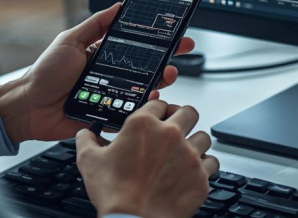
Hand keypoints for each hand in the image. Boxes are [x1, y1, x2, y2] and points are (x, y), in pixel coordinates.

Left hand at [0, 3, 195, 144]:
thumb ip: (95, 24)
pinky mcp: (108, 115)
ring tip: (165, 76)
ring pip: (143, 90)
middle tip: (178, 55)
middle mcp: (111, 75)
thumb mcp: (70, 40)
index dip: (157, 40)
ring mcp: (112, 95)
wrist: (28, 107)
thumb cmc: (45, 73)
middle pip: (146, 68)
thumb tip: (117, 6)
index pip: (136, 46)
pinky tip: (150, 99)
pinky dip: (143, 107)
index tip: (175, 34)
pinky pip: (131, 112)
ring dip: (159, 83)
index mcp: (103, 55)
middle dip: (166, 61)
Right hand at [76, 101, 218, 217]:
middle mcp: (170, 134)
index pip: (159, 103)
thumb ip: (87, 141)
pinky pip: (212, 163)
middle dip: (183, 118)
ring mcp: (189, 155)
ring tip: (185, 151)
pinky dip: (204, 166)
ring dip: (195, 142)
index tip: (156, 117)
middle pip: (189, 111)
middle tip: (176, 128)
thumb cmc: (114, 194)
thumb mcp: (89, 162)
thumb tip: (85, 134)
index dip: (157, 109)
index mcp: (143, 124)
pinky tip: (193, 171)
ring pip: (204, 136)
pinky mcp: (201, 177)